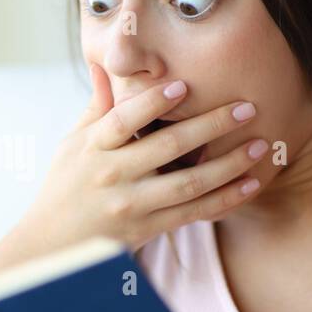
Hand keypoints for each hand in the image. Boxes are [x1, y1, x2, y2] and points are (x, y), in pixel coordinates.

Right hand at [16, 62, 264, 253]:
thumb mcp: (72, 145)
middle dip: (211, 125)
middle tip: (246, 108)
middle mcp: (112, 175)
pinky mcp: (146, 230)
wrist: (52, 246)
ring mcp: (130, 205)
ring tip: (259, 146)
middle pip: (167, 146)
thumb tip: (104, 65)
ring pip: (188, 183)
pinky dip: (224, 199)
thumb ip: (97, 108)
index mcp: (93, 147)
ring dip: (229, 164)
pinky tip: (249, 184)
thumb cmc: (63, 187)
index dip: (152, 102)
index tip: (183, 85)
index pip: (123, 120)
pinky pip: (192, 212)